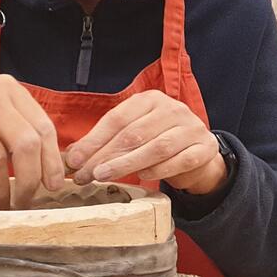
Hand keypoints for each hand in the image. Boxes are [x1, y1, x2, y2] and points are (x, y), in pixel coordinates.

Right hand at [0, 76, 62, 209]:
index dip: (52, 160)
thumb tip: (48, 168)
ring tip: (1, 205)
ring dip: (0, 189)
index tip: (53, 186)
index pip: (44, 127)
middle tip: (26, 201)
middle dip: (30, 179)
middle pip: (25, 143)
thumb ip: (16, 129)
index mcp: (10, 89)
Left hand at [65, 90, 226, 194]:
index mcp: (151, 99)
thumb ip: (105, 141)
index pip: (118, 119)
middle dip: (106, 156)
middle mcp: (173, 109)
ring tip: (104, 176)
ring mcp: (192, 128)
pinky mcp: (205, 148)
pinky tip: (142, 177)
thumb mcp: (133, 133)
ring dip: (127, 164)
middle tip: (86, 175)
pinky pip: (180, 161)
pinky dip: (160, 170)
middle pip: (134, 133)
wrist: (197, 151)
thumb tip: (72, 157)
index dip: (93, 140)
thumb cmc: (158, 141)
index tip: (74, 160)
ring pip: (157, 147)